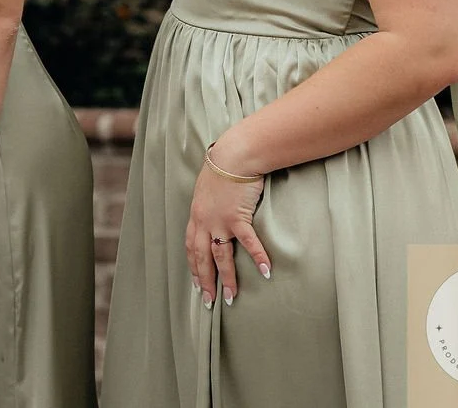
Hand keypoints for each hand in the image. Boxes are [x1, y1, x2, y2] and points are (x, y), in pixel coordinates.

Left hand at [185, 151, 268, 308]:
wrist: (232, 156)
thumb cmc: (223, 170)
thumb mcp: (208, 190)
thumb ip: (210, 205)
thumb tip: (216, 214)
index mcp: (196, 215)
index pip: (191, 247)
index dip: (193, 266)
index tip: (196, 283)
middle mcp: (204, 221)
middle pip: (201, 257)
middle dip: (204, 281)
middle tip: (208, 301)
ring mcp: (219, 221)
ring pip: (220, 256)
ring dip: (227, 279)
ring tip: (233, 298)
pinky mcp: (237, 217)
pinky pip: (248, 242)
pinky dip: (257, 257)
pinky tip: (266, 272)